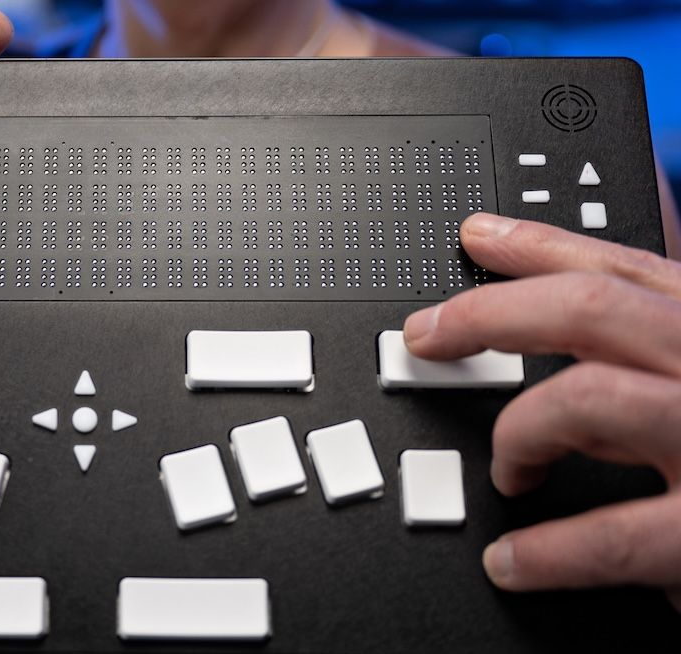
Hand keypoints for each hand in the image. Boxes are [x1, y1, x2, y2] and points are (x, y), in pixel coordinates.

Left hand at [403, 212, 680, 609]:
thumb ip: (667, 361)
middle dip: (492, 312)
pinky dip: (549, 551)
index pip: (630, 265)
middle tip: (429, 333)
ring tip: (507, 470)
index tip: (478, 237)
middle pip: (593, 308)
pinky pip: (618, 533)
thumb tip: (574, 361)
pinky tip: (515, 560)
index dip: (542, 245)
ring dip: (521, 431)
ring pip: (590, 398)